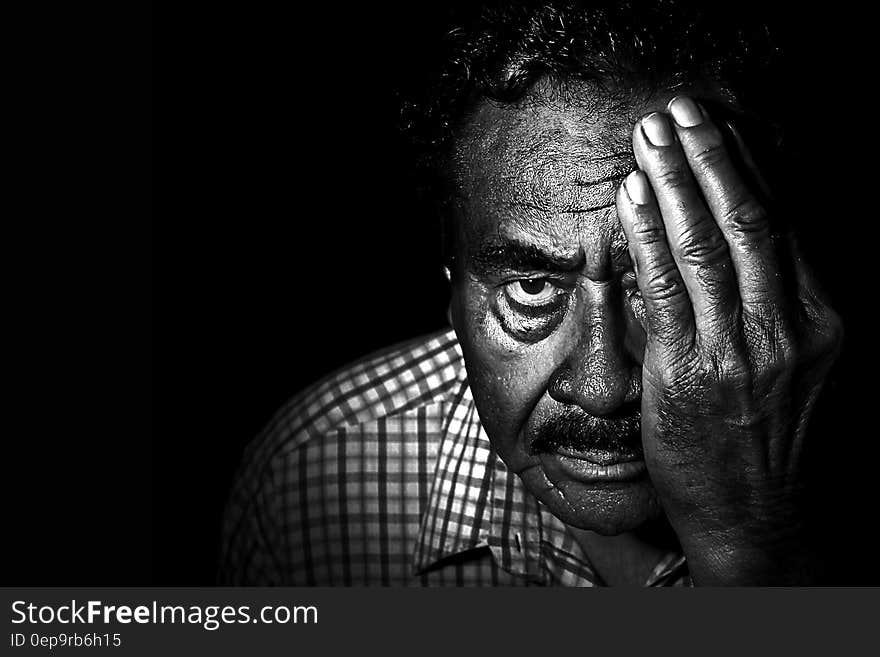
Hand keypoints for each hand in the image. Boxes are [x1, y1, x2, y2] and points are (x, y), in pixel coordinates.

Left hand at [615, 97, 841, 584]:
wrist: (763, 525)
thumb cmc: (778, 447)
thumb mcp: (807, 372)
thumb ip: (786, 308)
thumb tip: (753, 244)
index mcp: (823, 322)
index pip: (783, 224)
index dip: (750, 168)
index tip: (724, 128)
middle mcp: (787, 328)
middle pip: (746, 219)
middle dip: (708, 157)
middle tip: (679, 110)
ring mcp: (736, 350)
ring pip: (702, 244)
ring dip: (671, 181)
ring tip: (649, 136)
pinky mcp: (685, 373)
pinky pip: (661, 288)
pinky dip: (644, 236)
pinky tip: (629, 198)